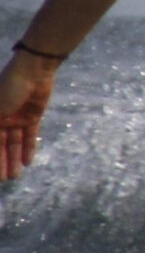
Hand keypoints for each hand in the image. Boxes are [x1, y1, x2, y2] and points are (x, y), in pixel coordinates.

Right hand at [0, 52, 55, 180]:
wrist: (33, 72)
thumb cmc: (8, 88)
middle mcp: (1, 119)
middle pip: (0, 145)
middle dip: (1, 162)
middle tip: (4, 180)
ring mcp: (17, 118)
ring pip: (14, 143)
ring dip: (14, 158)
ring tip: (15, 176)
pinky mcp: (33, 116)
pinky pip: (29, 136)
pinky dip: (29, 148)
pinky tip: (28, 163)